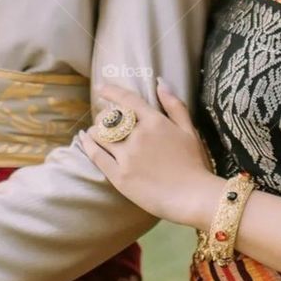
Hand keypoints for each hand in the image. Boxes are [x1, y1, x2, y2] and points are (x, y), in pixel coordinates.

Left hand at [80, 80, 217, 226]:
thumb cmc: (195, 164)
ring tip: (95, 133)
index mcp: (155, 122)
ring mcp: (127, 157)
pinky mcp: (119, 177)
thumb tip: (160, 82)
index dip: (112, 91)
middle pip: (110, 118)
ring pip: (100, 135)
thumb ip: (174, 105)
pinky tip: (84, 140)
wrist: (194, 198)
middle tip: (103, 120)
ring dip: (95, 131)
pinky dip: (88, 145)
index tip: (101, 88)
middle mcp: (138, 136)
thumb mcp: (189, 130)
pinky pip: (96, 155)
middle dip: (104, 116)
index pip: (128, 100)